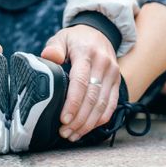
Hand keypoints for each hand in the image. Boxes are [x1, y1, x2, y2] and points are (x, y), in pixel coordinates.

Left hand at [41, 25, 120, 141]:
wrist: (99, 31)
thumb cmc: (75, 39)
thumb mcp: (61, 38)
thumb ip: (54, 47)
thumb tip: (49, 56)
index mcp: (87, 54)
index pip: (81, 82)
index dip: (73, 103)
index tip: (63, 119)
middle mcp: (104, 65)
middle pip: (93, 98)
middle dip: (79, 119)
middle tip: (64, 132)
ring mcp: (113, 74)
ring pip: (103, 105)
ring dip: (88, 123)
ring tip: (73, 135)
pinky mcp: (117, 82)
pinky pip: (111, 104)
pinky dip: (100, 119)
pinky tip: (87, 129)